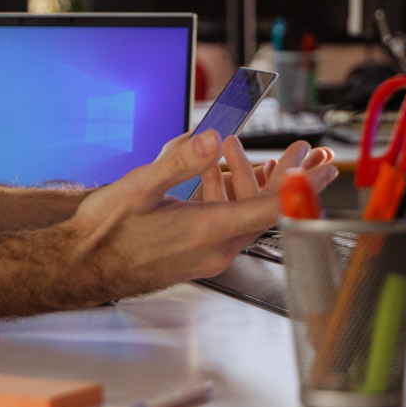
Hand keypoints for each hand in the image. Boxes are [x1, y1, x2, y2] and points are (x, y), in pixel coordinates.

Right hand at [63, 132, 323, 299]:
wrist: (78, 268)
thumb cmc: (103, 233)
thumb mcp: (138, 188)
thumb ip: (178, 162)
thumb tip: (212, 138)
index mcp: (206, 231)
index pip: (269, 208)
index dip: (302, 187)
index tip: (327, 168)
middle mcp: (213, 248)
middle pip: (263, 210)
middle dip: (286, 177)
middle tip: (308, 150)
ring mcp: (205, 254)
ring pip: (243, 215)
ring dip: (253, 182)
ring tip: (251, 150)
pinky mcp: (194, 254)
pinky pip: (226, 223)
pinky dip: (230, 196)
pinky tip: (215, 172)